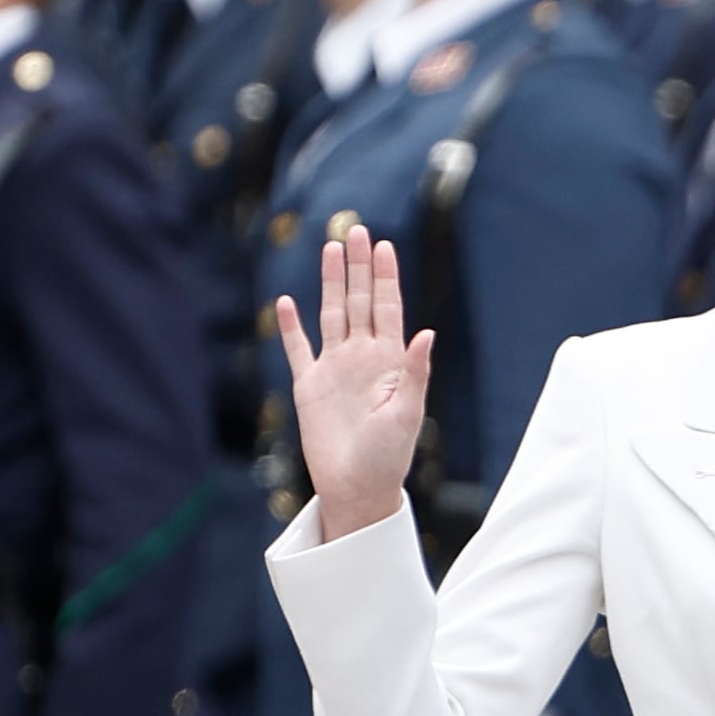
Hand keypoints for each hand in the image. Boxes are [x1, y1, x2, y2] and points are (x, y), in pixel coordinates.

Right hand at [270, 225, 431, 543]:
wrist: (357, 485)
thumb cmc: (388, 455)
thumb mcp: (408, 412)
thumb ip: (415, 371)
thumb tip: (427, 332)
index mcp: (390, 362)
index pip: (388, 308)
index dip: (386, 277)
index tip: (384, 246)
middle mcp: (362, 358)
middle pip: (359, 301)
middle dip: (358, 267)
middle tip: (356, 230)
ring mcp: (334, 368)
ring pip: (331, 314)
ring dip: (330, 283)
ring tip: (330, 249)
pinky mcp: (308, 385)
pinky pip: (297, 349)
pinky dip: (290, 326)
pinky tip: (287, 302)